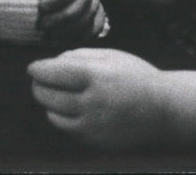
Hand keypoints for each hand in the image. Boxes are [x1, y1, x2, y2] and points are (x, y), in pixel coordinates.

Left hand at [29, 48, 165, 149]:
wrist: (163, 110)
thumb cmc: (135, 76)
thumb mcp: (109, 56)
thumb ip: (79, 56)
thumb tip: (53, 63)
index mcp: (95, 76)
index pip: (54, 73)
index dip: (38, 70)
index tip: (33, 68)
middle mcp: (92, 102)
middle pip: (48, 96)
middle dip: (38, 86)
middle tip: (38, 80)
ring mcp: (93, 125)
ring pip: (53, 115)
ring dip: (47, 103)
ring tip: (52, 93)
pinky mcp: (95, 141)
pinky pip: (67, 129)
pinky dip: (61, 118)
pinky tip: (67, 108)